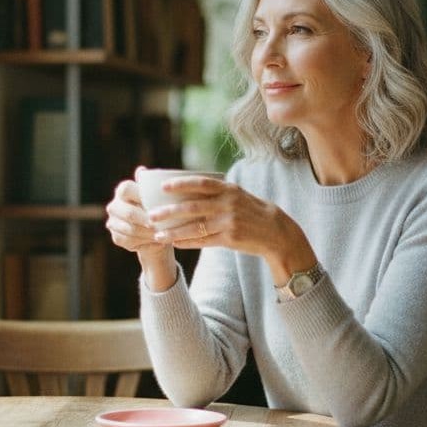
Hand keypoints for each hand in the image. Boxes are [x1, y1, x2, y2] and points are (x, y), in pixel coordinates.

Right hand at [104, 168, 175, 289]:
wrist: (154, 228)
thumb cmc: (158, 206)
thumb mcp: (157, 195)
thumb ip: (151, 184)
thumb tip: (141, 170)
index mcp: (123, 190)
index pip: (126, 189)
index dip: (141, 197)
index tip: (157, 204)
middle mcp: (114, 205)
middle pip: (129, 213)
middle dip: (147, 220)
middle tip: (161, 224)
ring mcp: (113, 222)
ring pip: (130, 229)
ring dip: (148, 233)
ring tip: (163, 235)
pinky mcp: (116, 237)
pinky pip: (130, 241)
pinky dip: (145, 243)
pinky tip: (157, 242)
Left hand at [147, 177, 316, 285]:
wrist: (275, 231)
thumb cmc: (251, 210)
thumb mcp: (237, 195)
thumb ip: (215, 192)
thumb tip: (186, 188)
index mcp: (229, 190)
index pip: (201, 184)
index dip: (181, 184)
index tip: (162, 187)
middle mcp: (228, 204)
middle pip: (193, 207)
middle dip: (169, 211)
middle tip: (151, 214)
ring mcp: (229, 222)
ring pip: (195, 227)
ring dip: (174, 231)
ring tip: (157, 234)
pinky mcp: (230, 239)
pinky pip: (203, 241)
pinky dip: (187, 242)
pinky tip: (174, 242)